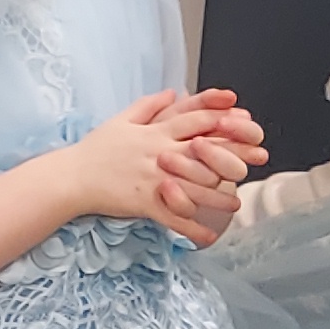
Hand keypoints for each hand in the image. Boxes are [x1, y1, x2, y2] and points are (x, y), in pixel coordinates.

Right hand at [48, 90, 257, 243]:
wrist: (72, 177)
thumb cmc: (95, 149)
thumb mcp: (121, 120)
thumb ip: (150, 106)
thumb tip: (174, 92)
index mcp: (155, 132)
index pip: (195, 121)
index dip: (223, 118)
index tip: (246, 119)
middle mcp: (159, 153)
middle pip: (204, 152)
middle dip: (233, 154)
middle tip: (257, 159)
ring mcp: (153, 179)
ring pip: (194, 187)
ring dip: (219, 197)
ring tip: (237, 203)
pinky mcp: (144, 202)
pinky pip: (173, 218)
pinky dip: (191, 229)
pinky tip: (208, 237)